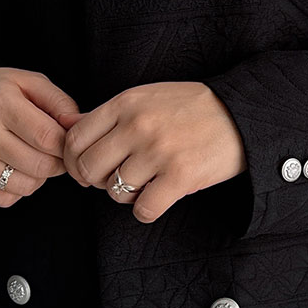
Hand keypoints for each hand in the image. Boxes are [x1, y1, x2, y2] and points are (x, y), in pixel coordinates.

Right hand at [0, 68, 81, 205]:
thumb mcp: (29, 82)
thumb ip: (60, 102)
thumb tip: (78, 125)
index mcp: (0, 104)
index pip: (48, 138)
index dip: (67, 144)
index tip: (68, 141)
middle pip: (40, 166)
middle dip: (58, 163)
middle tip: (55, 152)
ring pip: (25, 186)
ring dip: (39, 177)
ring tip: (34, 158)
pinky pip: (5, 198)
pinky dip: (18, 189)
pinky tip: (16, 169)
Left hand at [56, 81, 246, 222]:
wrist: (242, 114)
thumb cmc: (193, 108)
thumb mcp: (146, 98)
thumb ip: (107, 114)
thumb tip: (66, 127)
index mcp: (126, 103)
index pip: (74, 139)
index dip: (72, 160)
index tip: (86, 167)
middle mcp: (138, 125)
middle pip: (88, 169)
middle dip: (97, 180)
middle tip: (115, 178)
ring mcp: (159, 152)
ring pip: (114, 192)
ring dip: (126, 195)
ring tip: (144, 184)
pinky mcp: (180, 176)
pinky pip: (143, 209)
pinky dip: (146, 209)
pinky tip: (158, 196)